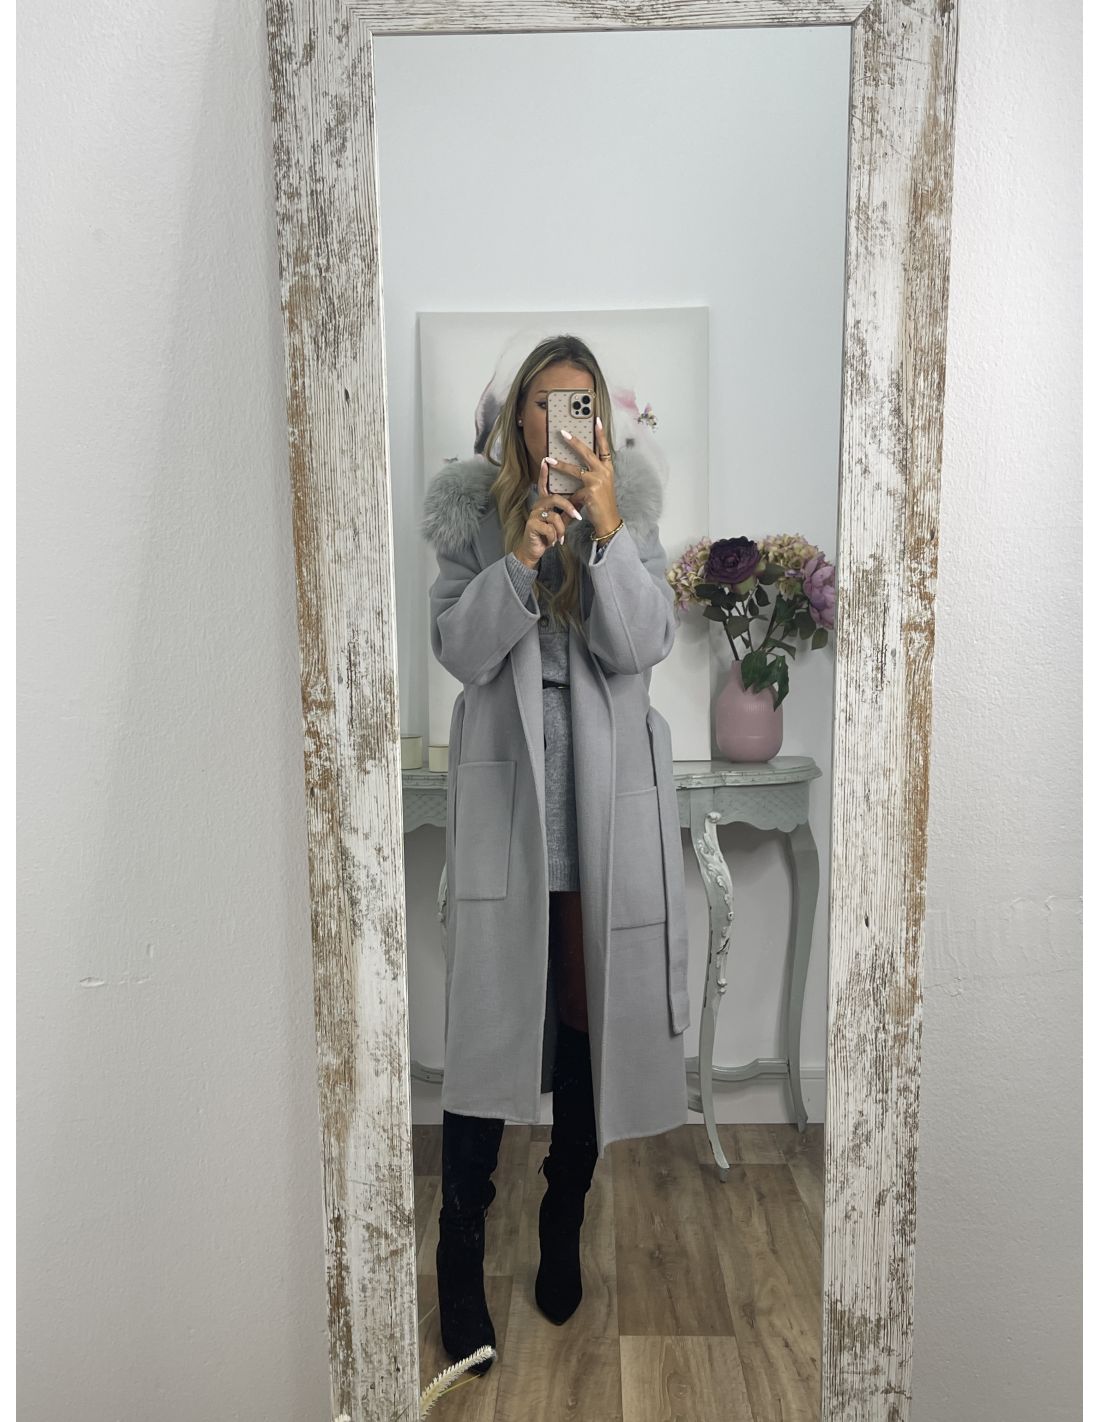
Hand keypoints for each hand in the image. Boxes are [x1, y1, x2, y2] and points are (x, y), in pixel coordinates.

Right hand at [514, 460, 583, 568]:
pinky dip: (554, 536)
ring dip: (561, 529)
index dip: (545, 473)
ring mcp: (534, 514)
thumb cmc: (548, 533)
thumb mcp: (561, 520)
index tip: (546, 459)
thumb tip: (582, 498)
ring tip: (560, 538)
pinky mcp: (532, 525)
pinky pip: (549, 528)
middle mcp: (538, 505)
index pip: (544, 484)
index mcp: (544, 502)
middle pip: (555, 498)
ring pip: (554, 516)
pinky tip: (553, 542)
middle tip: (578, 517)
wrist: (535, 550)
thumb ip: (568, 509)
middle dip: (569, 508)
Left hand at [545, 415, 620, 536]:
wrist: (608, 521)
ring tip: (548, 459)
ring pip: (575, 470)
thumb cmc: (602, 503)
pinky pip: (573, 489)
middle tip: (562, 433)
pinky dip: (566, 493)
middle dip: (574, 442)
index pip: (604, 448)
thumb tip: (575, 466)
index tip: (596, 420)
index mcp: (608, 469)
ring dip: (560, 464)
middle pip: (587, 453)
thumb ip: (591, 474)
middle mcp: (604, 472)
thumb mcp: (600, 485)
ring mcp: (598, 481)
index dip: (601, 434)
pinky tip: (559, 495)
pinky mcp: (590, 491)